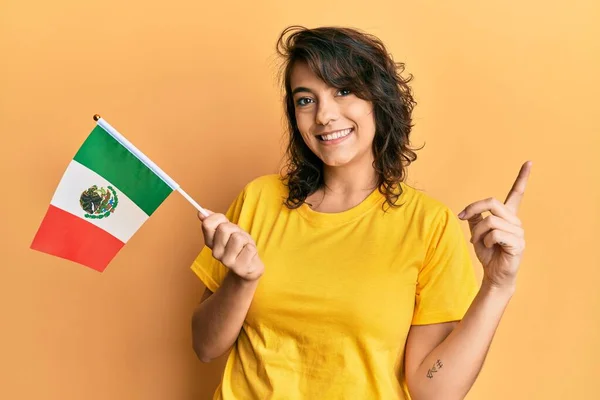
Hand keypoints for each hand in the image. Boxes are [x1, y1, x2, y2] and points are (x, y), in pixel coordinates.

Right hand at [197, 210, 263, 281]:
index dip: (219, 218)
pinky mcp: (240, 267)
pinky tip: (248, 254)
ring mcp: (227, 262)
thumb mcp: (228, 231)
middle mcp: (216, 253)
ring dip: (244, 239)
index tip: (225, 222)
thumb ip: (216, 221)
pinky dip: (251, 248)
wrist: (249, 267)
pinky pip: (249, 248)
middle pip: (224, 228)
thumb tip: (202, 212)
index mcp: (210, 242)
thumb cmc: (239, 246)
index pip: (207, 224)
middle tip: (238, 236)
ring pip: (237, 238)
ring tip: (244, 245)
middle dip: (235, 229)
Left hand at [458, 161, 531, 290]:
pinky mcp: (517, 244)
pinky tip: (490, 248)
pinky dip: (486, 241)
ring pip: (489, 221)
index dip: (522, 177)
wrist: (494, 274)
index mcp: (507, 216)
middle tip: (462, 217)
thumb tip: (467, 211)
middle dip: (472, 209)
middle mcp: (515, 221)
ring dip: (477, 233)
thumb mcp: (477, 232)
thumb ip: (474, 218)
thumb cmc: (488, 253)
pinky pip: (495, 235)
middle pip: (492, 202)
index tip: (529, 162)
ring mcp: (518, 232)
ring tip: (479, 243)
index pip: (516, 193)